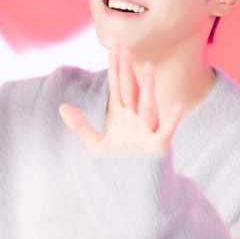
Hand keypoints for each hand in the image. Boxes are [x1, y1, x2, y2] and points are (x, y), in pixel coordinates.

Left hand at [60, 45, 183, 154]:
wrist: (140, 191)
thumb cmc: (122, 166)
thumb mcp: (97, 146)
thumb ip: (81, 126)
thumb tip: (62, 107)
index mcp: (124, 117)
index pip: (118, 88)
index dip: (115, 68)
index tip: (114, 47)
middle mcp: (137, 120)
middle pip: (131, 91)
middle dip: (127, 70)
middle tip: (124, 48)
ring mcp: (148, 132)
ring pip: (149, 106)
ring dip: (149, 87)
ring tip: (148, 66)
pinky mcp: (158, 148)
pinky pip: (166, 133)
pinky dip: (172, 121)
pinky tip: (178, 106)